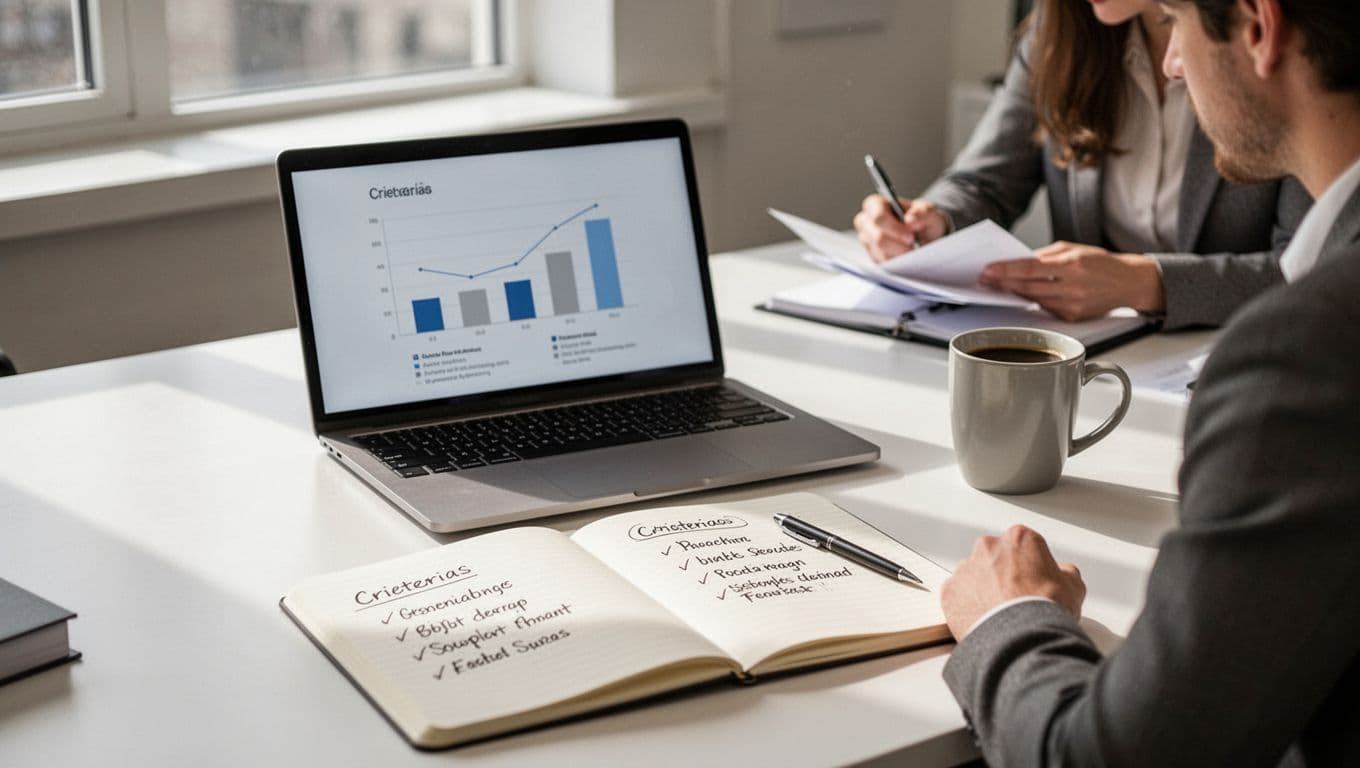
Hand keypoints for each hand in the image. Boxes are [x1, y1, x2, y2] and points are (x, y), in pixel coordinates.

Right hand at [853, 195, 949, 262]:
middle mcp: (866, 223)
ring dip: (900, 255)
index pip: (878, 217)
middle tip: (914, 247)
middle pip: (878, 238)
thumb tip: (910, 219)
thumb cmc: (922, 219)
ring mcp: (867, 242)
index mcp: (875, 205)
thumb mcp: (929, 212)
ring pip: (882, 254)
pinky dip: (898, 263)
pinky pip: (884, 265)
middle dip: (899, 245)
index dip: (894, 228)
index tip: (911, 237)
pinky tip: (907, 258)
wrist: (925, 236)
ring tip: (913, 251)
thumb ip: (923, 213)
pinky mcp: (872, 258)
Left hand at [941, 525, 1085, 640]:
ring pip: (973, 577)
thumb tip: (1063, 574)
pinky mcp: (950, 591)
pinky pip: (957, 596)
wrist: (1021, 637)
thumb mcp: (1074, 587)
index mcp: (1019, 539)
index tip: (1033, 583)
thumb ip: (1065, 573)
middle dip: (1003, 576)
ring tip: (999, 615)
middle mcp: (988, 547)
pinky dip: (966, 608)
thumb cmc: (1045, 610)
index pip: (1023, 547)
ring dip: (983, 591)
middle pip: (995, 558)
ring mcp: (966, 568)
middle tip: (1016, 600)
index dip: (1030, 567)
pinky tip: (984, 622)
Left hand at [978, 242, 1165, 320]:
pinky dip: (1034, 299)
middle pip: (1028, 286)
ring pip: (1033, 299)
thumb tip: (1018, 261)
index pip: (1030, 268)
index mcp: (1072, 265)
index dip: (1006, 271)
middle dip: (1003, 283)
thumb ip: (1045, 255)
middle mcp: (1072, 286)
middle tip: (985, 279)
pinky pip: (1045, 308)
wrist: (1129, 283)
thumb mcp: (1073, 249)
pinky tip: (1024, 293)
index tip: (988, 270)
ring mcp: (1072, 304)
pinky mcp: (1072, 317)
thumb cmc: (1101, 263)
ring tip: (998, 284)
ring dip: (1015, 292)